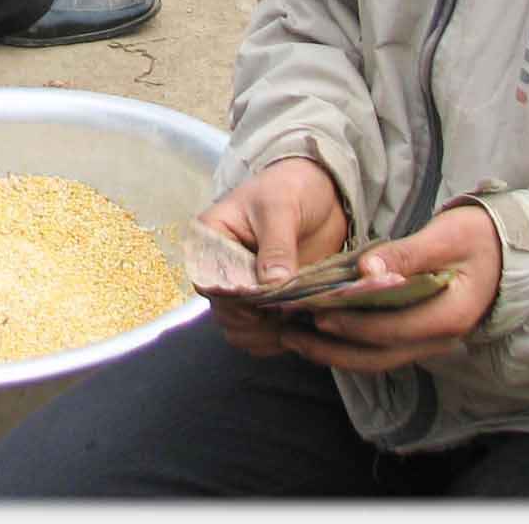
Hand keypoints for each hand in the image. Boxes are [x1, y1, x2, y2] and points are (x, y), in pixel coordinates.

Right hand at [198, 157, 349, 356]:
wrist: (320, 192)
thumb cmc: (292, 188)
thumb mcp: (281, 208)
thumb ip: (276, 246)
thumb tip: (273, 285)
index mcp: (210, 239)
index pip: (208, 280)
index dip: (234, 298)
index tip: (265, 302)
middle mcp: (220, 268)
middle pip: (222, 311)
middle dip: (254, 321)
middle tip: (288, 313)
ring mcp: (243, 288)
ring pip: (238, 331)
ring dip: (265, 335)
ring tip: (296, 321)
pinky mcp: (266, 303)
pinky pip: (261, 336)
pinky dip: (278, 339)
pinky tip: (301, 326)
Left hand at [278, 204, 501, 373]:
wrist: (506, 250)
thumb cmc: (478, 237)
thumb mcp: (446, 236)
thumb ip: (406, 255)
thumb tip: (365, 270)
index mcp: (450, 316)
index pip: (393, 330)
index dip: (352, 325)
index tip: (315, 313)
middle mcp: (441, 338)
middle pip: (379, 355)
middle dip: (332, 349)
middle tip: (289, 332)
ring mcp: (430, 340)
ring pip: (378, 357)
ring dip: (336, 351)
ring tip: (294, 336)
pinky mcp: (420, 334)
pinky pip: (382, 347)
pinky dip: (350, 343)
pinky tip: (320, 330)